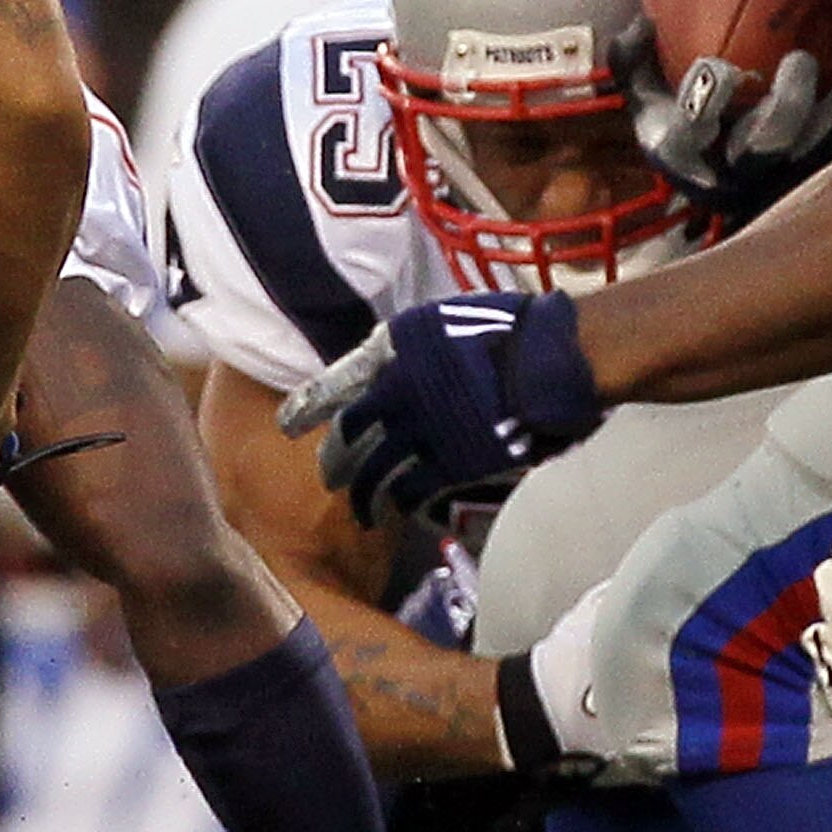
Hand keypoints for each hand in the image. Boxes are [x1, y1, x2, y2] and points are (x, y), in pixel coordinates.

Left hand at [277, 290, 602, 527]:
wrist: (543, 361)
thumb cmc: (501, 328)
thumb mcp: (436, 321)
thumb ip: (402, 349)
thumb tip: (383, 364)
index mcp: (386, 356)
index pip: (331, 388)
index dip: (306, 409)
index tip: (288, 425)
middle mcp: (392, 398)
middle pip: (347, 438)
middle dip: (334, 461)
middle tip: (328, 475)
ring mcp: (418, 436)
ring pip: (373, 473)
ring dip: (362, 493)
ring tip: (359, 508)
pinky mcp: (448, 466)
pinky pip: (412, 492)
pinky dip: (403, 502)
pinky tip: (400, 509)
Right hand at [619, 16, 831, 221]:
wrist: (722, 172)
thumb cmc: (681, 119)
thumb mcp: (644, 96)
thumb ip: (632, 61)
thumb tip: (641, 22)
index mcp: (687, 159)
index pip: (693, 134)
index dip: (708, 103)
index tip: (721, 67)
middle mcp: (739, 181)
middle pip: (767, 149)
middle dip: (787, 106)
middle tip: (798, 60)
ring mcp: (787, 188)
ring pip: (825, 153)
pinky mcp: (828, 184)